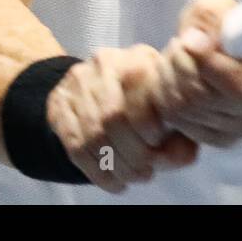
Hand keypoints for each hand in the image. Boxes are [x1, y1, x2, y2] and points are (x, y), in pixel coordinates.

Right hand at [46, 45, 197, 192]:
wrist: (99, 88)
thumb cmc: (146, 103)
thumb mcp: (170, 112)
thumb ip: (182, 135)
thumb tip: (182, 155)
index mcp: (139, 58)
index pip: (140, 90)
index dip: (148, 126)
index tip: (157, 147)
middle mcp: (105, 63)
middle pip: (113, 115)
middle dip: (132, 154)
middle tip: (145, 173)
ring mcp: (78, 83)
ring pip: (93, 134)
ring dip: (116, 166)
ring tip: (131, 178)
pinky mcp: (59, 104)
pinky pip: (75, 145)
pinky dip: (97, 171)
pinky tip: (113, 182)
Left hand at [154, 0, 241, 147]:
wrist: (234, 52)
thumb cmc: (227, 26)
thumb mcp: (220, 5)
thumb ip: (210, 14)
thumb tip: (195, 41)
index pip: (237, 84)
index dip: (204, 63)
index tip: (187, 39)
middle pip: (204, 96)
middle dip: (180, 65)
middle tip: (177, 43)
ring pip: (185, 108)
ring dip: (169, 77)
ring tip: (175, 55)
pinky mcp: (219, 139)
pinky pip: (176, 120)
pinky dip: (166, 94)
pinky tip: (174, 76)